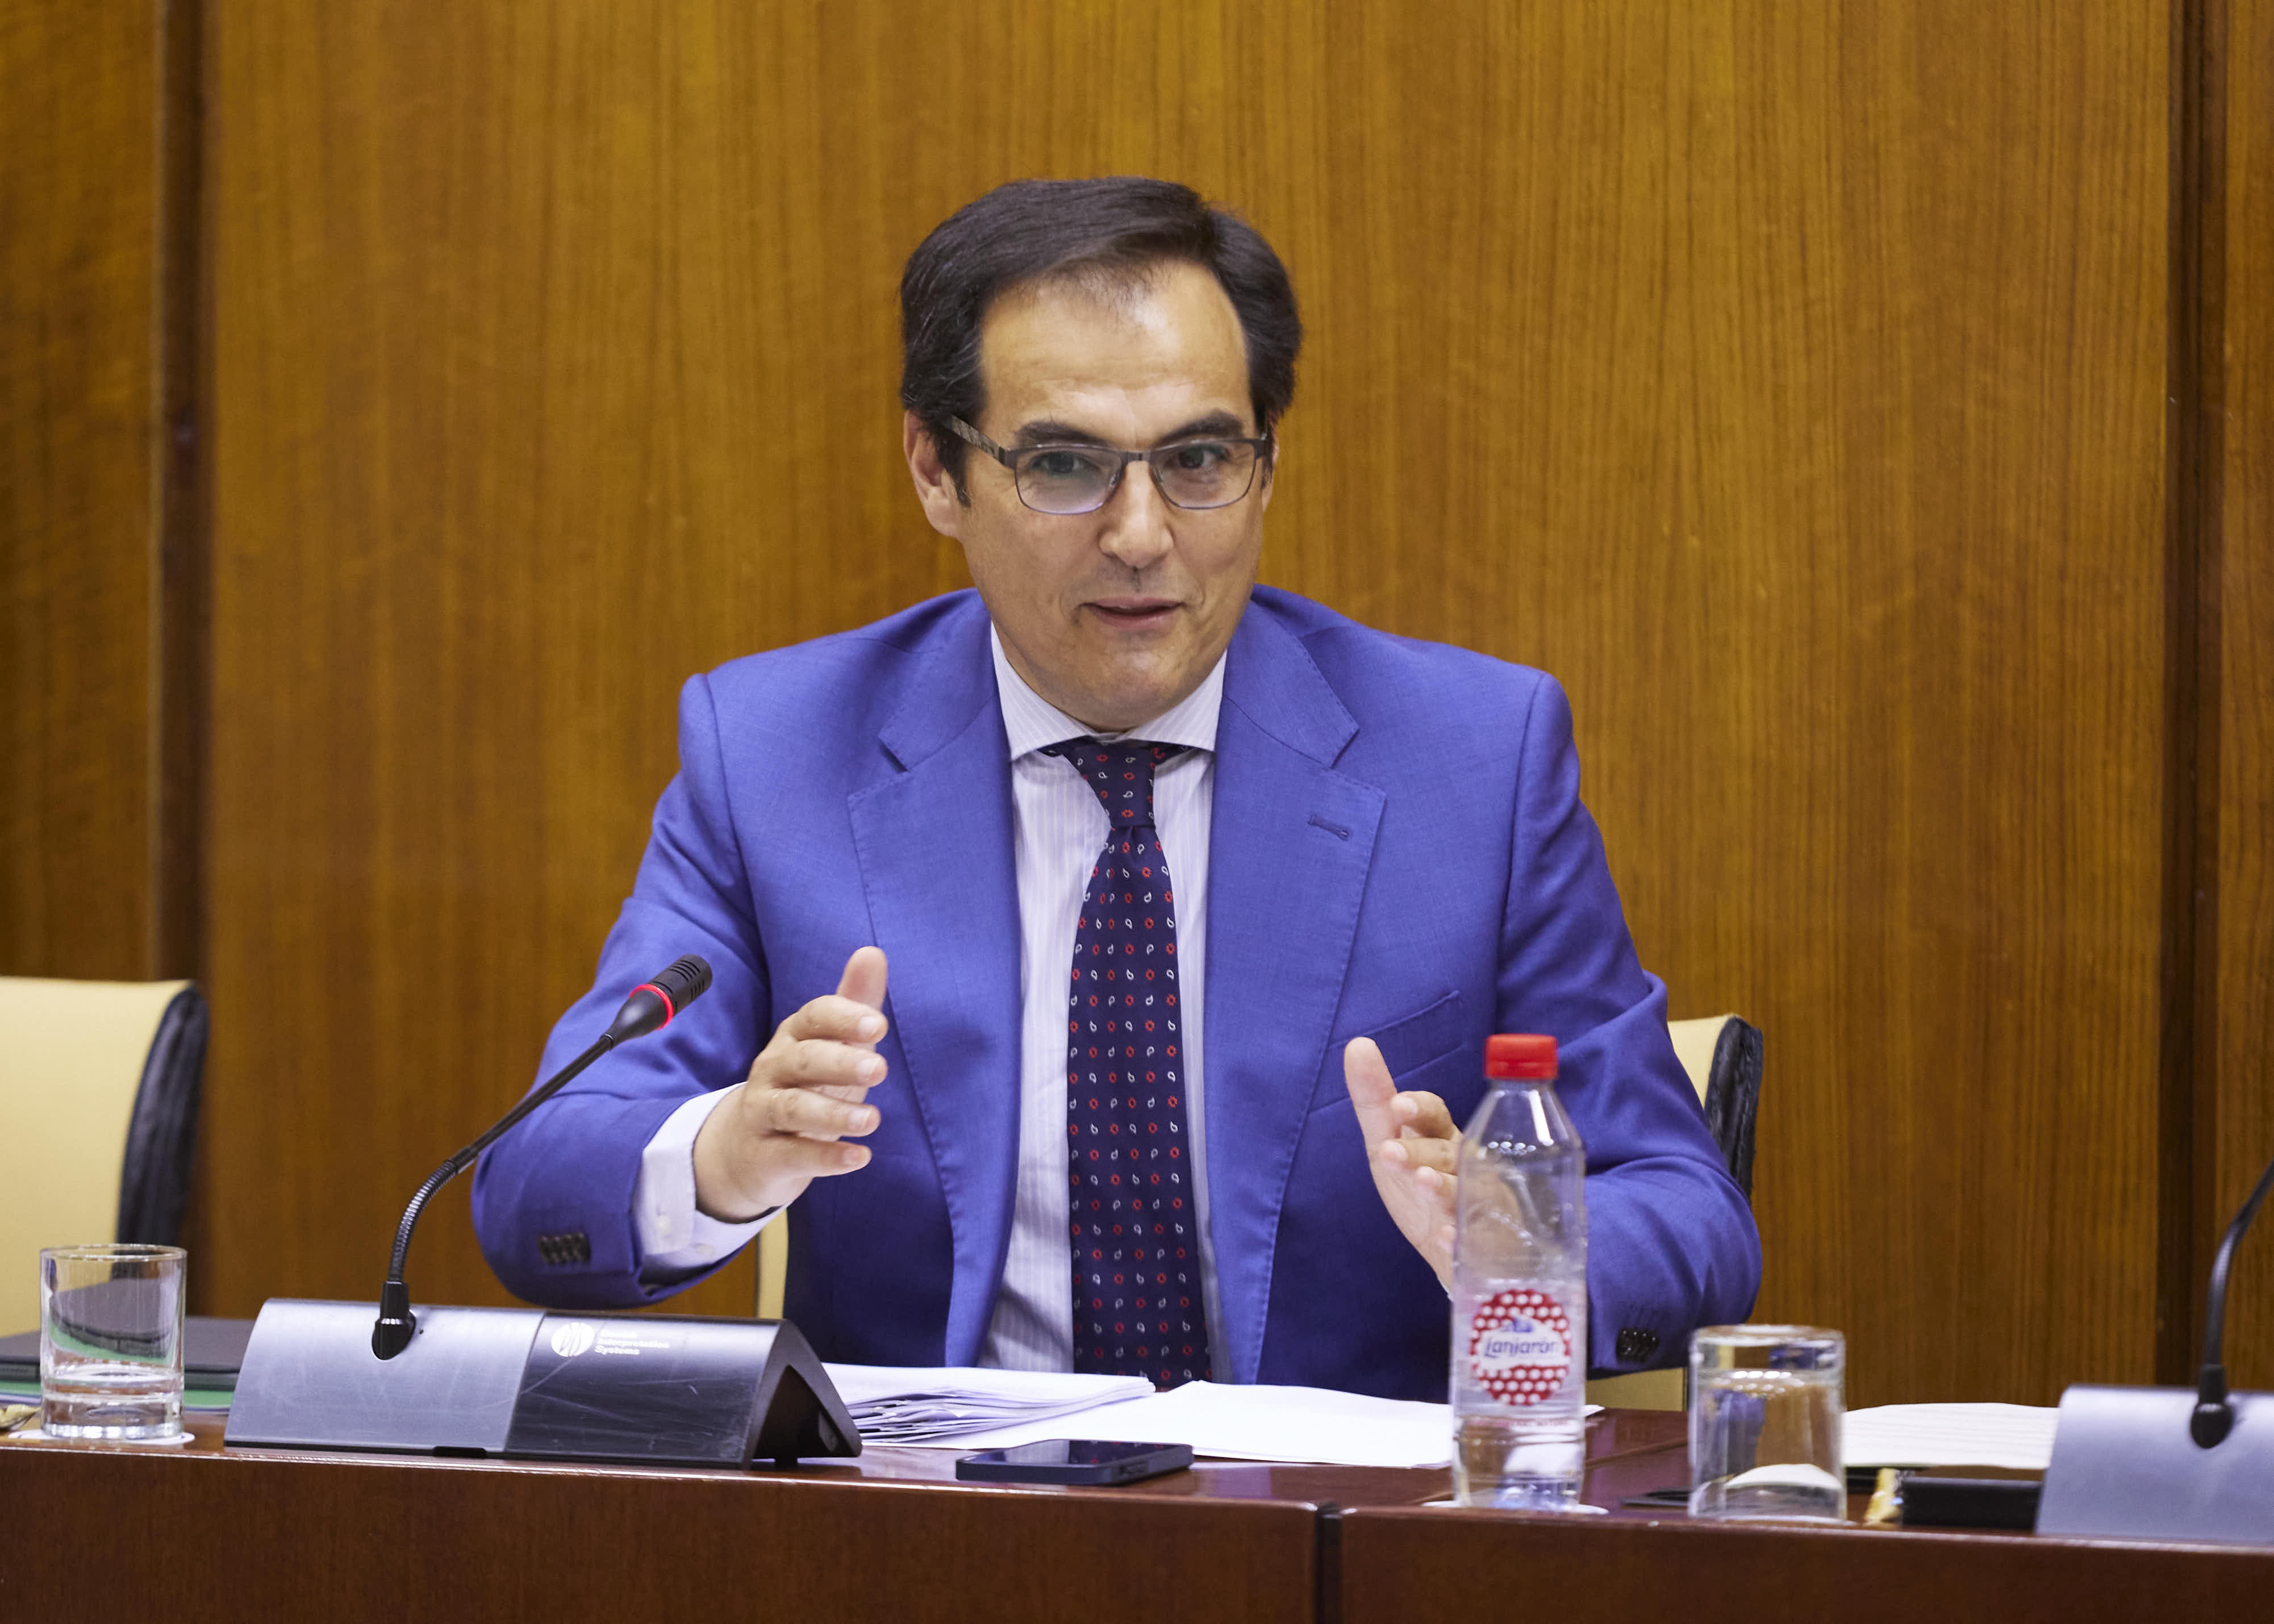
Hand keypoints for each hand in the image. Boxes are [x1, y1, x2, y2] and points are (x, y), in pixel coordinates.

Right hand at [692, 947, 889, 1220]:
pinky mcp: (763, 1156)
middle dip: (840, 1062)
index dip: (843, 1018)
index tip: (879, 1025)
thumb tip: (873, 952)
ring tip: (872, 1119)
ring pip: (793, 1109)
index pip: (813, 1018)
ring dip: (834, 1114)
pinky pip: (792, 1155)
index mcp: (794, 1038)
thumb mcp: (831, 1045)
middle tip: (880, 1069)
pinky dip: (825, 1157)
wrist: (746, 1150)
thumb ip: (854, 1003)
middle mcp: (773, 1070)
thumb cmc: (804, 1086)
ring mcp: (763, 1114)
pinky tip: (858, 1158)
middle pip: (802, 1061)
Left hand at [1344, 1036, 1460, 1290]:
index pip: (1435, 1114)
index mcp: (1441, 1137)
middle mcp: (1466, 1165)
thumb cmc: (1421, 1185)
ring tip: (1422, 1182)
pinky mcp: (1483, 1241)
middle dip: (1420, 1151)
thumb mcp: (1389, 1145)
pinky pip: (1475, 1239)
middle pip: (1447, 1152)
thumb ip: (1374, 1102)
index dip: (1420, 1108)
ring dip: (1443, 1186)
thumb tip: (1356, 1045)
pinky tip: (1447, 1239)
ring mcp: (1480, 1203)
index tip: (1399, 1105)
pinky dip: (1460, 1239)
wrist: (1457, 1251)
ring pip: (1465, 1191)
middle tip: (1392, 1154)